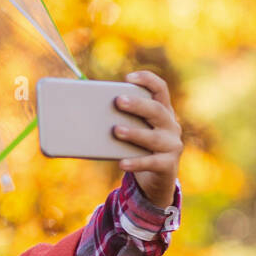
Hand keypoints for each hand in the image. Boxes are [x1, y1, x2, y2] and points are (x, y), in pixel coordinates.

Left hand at [112, 70, 182, 208]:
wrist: (157, 178)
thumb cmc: (138, 146)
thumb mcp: (134, 129)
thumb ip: (120, 118)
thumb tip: (84, 109)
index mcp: (162, 111)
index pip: (160, 89)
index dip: (147, 80)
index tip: (129, 77)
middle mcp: (171, 126)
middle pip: (157, 110)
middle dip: (137, 105)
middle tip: (118, 100)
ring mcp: (172, 145)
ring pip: (154, 137)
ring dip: (135, 133)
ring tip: (116, 130)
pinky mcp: (167, 165)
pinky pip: (151, 163)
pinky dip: (136, 162)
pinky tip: (122, 162)